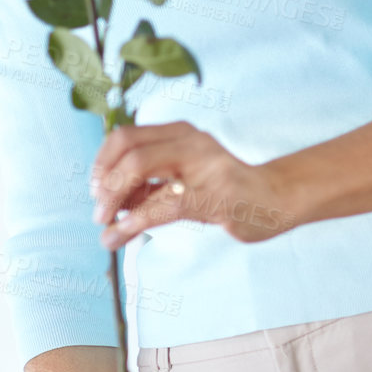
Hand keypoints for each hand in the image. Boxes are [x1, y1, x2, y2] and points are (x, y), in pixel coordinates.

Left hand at [90, 121, 297, 247]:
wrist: (275, 199)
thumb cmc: (225, 189)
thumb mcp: (185, 174)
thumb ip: (151, 182)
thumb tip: (109, 201)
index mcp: (180, 132)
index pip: (126, 135)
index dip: (102, 162)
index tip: (96, 189)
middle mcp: (189, 141)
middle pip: (128, 149)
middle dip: (104, 182)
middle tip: (99, 211)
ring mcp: (203, 166)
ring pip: (139, 168)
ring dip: (113, 201)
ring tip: (106, 226)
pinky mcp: (214, 195)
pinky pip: (161, 206)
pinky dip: (132, 224)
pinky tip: (119, 238)